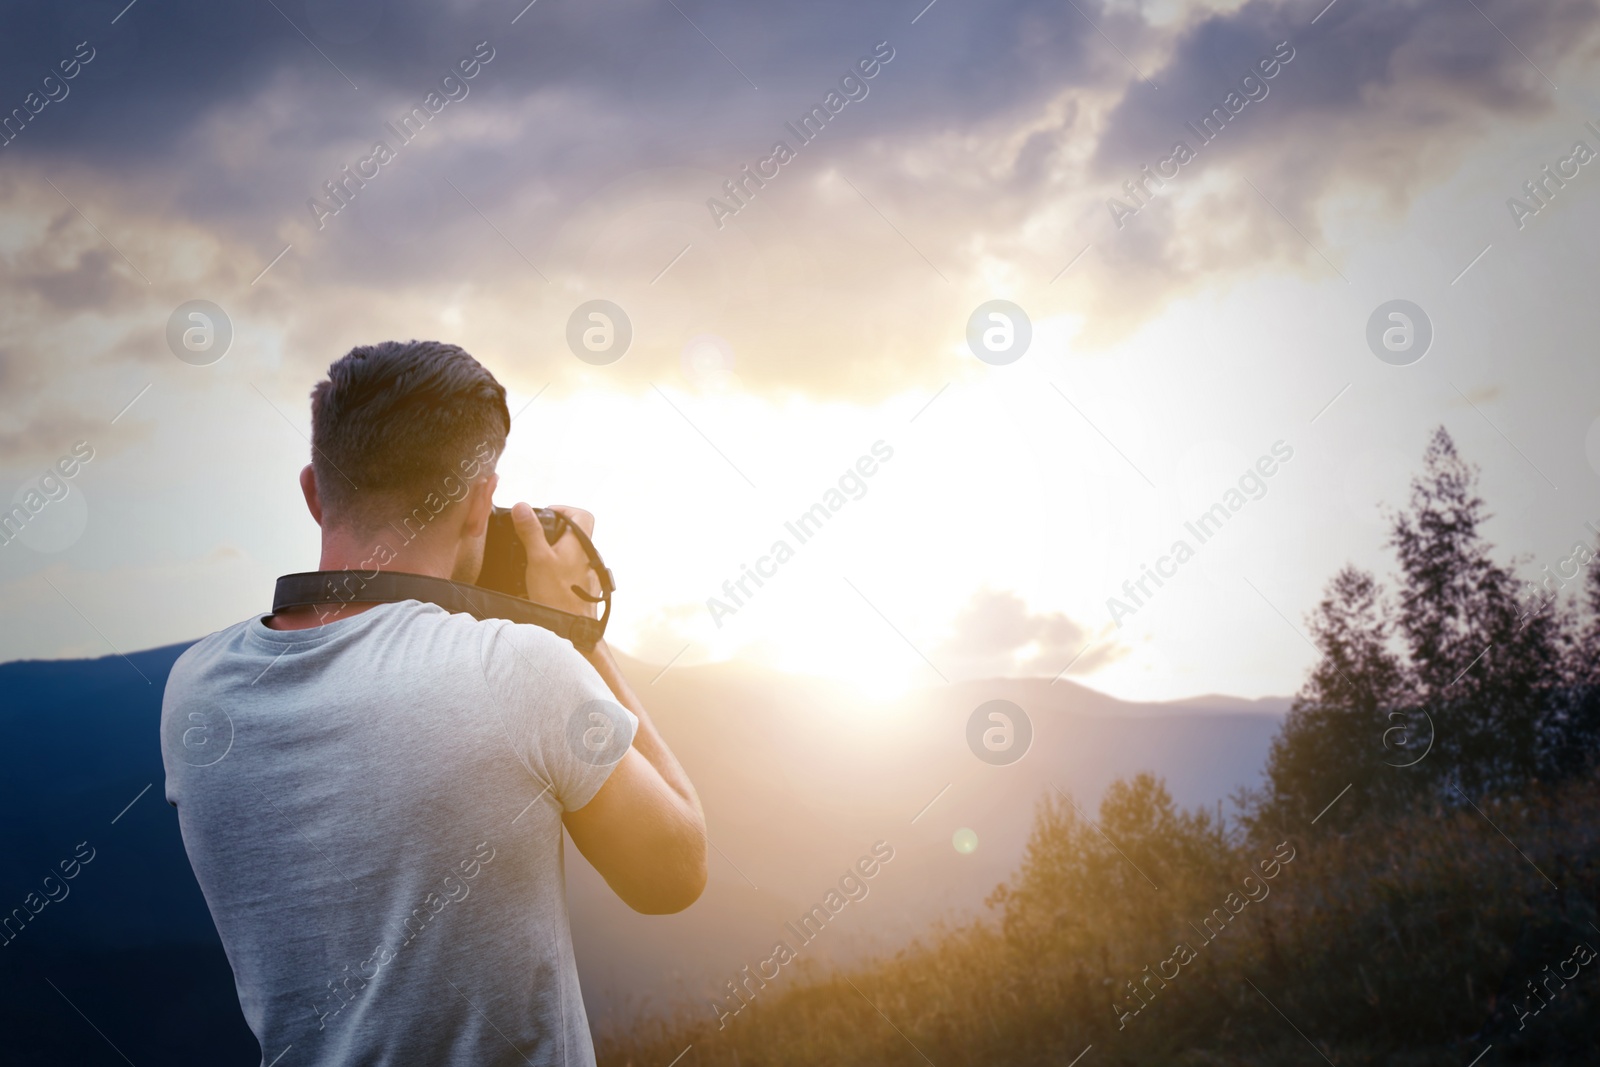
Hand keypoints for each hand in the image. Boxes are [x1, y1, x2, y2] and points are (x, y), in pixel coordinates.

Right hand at [511, 502, 599, 617]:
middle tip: (535, 537)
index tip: (546, 516)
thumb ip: (530, 532)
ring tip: (536, 559)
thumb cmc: (557, 595)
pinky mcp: (583, 588)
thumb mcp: (538, 559)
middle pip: (575, 533)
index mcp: (581, 543)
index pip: (582, 514)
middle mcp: (588, 556)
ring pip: (572, 553)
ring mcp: (588, 573)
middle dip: (554, 532)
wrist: (571, 629)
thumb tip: (522, 506)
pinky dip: (558, 568)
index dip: (564, 509)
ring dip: (555, 551)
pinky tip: (543, 578)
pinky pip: (571, 570)